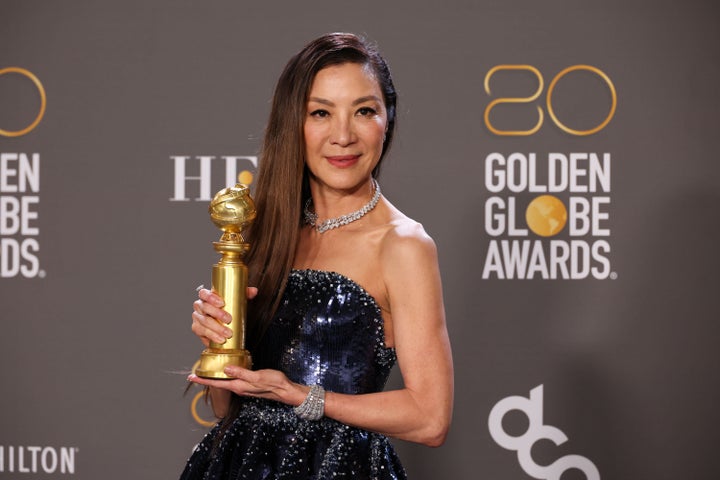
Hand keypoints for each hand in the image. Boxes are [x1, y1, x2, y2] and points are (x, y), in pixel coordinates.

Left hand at [187, 365, 307, 406]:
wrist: (285, 390)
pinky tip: (227, 369)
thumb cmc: (273, 383)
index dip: (203, 380)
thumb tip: (226, 369)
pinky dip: (226, 374)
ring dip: (216, 376)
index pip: (217, 383)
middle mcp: (239, 387)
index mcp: (239, 386)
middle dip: (207, 378)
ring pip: (225, 381)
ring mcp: (244, 386)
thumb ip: (242, 373)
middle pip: (219, 383)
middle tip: (196, 371)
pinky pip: (233, 379)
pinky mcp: (248, 384)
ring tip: (207, 370)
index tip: (191, 377)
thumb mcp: (258, 376)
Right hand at [191, 287, 257, 346]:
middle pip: (204, 308)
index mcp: (206, 297)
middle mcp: (199, 306)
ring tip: (227, 333)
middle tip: (229, 320)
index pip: (204, 293)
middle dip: (217, 314)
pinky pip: (202, 333)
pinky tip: (220, 340)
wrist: (221, 323)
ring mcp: (197, 318)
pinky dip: (212, 337)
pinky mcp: (197, 329)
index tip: (222, 303)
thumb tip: (254, 291)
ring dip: (216, 328)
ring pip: (204, 322)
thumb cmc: (227, 309)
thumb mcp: (236, 300)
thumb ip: (244, 294)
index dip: (211, 297)